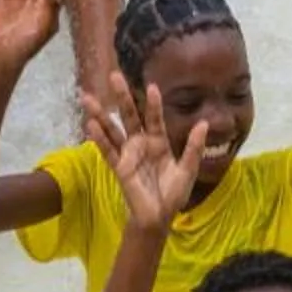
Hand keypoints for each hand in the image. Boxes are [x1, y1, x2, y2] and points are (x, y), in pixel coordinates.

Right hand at [82, 68, 206, 232]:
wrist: (159, 217)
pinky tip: (90, 125)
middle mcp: (141, 144)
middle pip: (130, 116)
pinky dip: (99, 138)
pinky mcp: (119, 168)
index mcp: (159, 142)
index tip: (151, 87)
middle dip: (122, 97)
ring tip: (88, 97)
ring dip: (101, 114)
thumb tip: (204, 124)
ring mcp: (128, 154)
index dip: (152, 104)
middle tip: (114, 75)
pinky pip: (108, 151)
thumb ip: (194, 147)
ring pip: (112, 130)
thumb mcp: (187, 170)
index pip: (154, 118)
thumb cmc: (173, 194)